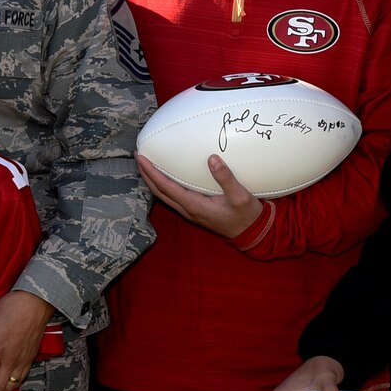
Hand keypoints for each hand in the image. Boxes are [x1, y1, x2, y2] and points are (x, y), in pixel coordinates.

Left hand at [137, 152, 261, 239]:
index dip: (151, 172)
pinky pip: (172, 197)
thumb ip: (226, 178)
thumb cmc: (246, 215)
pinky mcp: (195, 211)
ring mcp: (190, 212)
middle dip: (146, 175)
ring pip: (164, 196)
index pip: (166, 187)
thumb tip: (212, 159)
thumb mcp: (240, 196)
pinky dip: (163, 186)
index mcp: (194, 205)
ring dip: (153, 181)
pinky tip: (164, 177)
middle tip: (138, 156)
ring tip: (146, 165)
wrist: (252, 233)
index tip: (141, 158)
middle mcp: (188, 210)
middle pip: (159, 192)